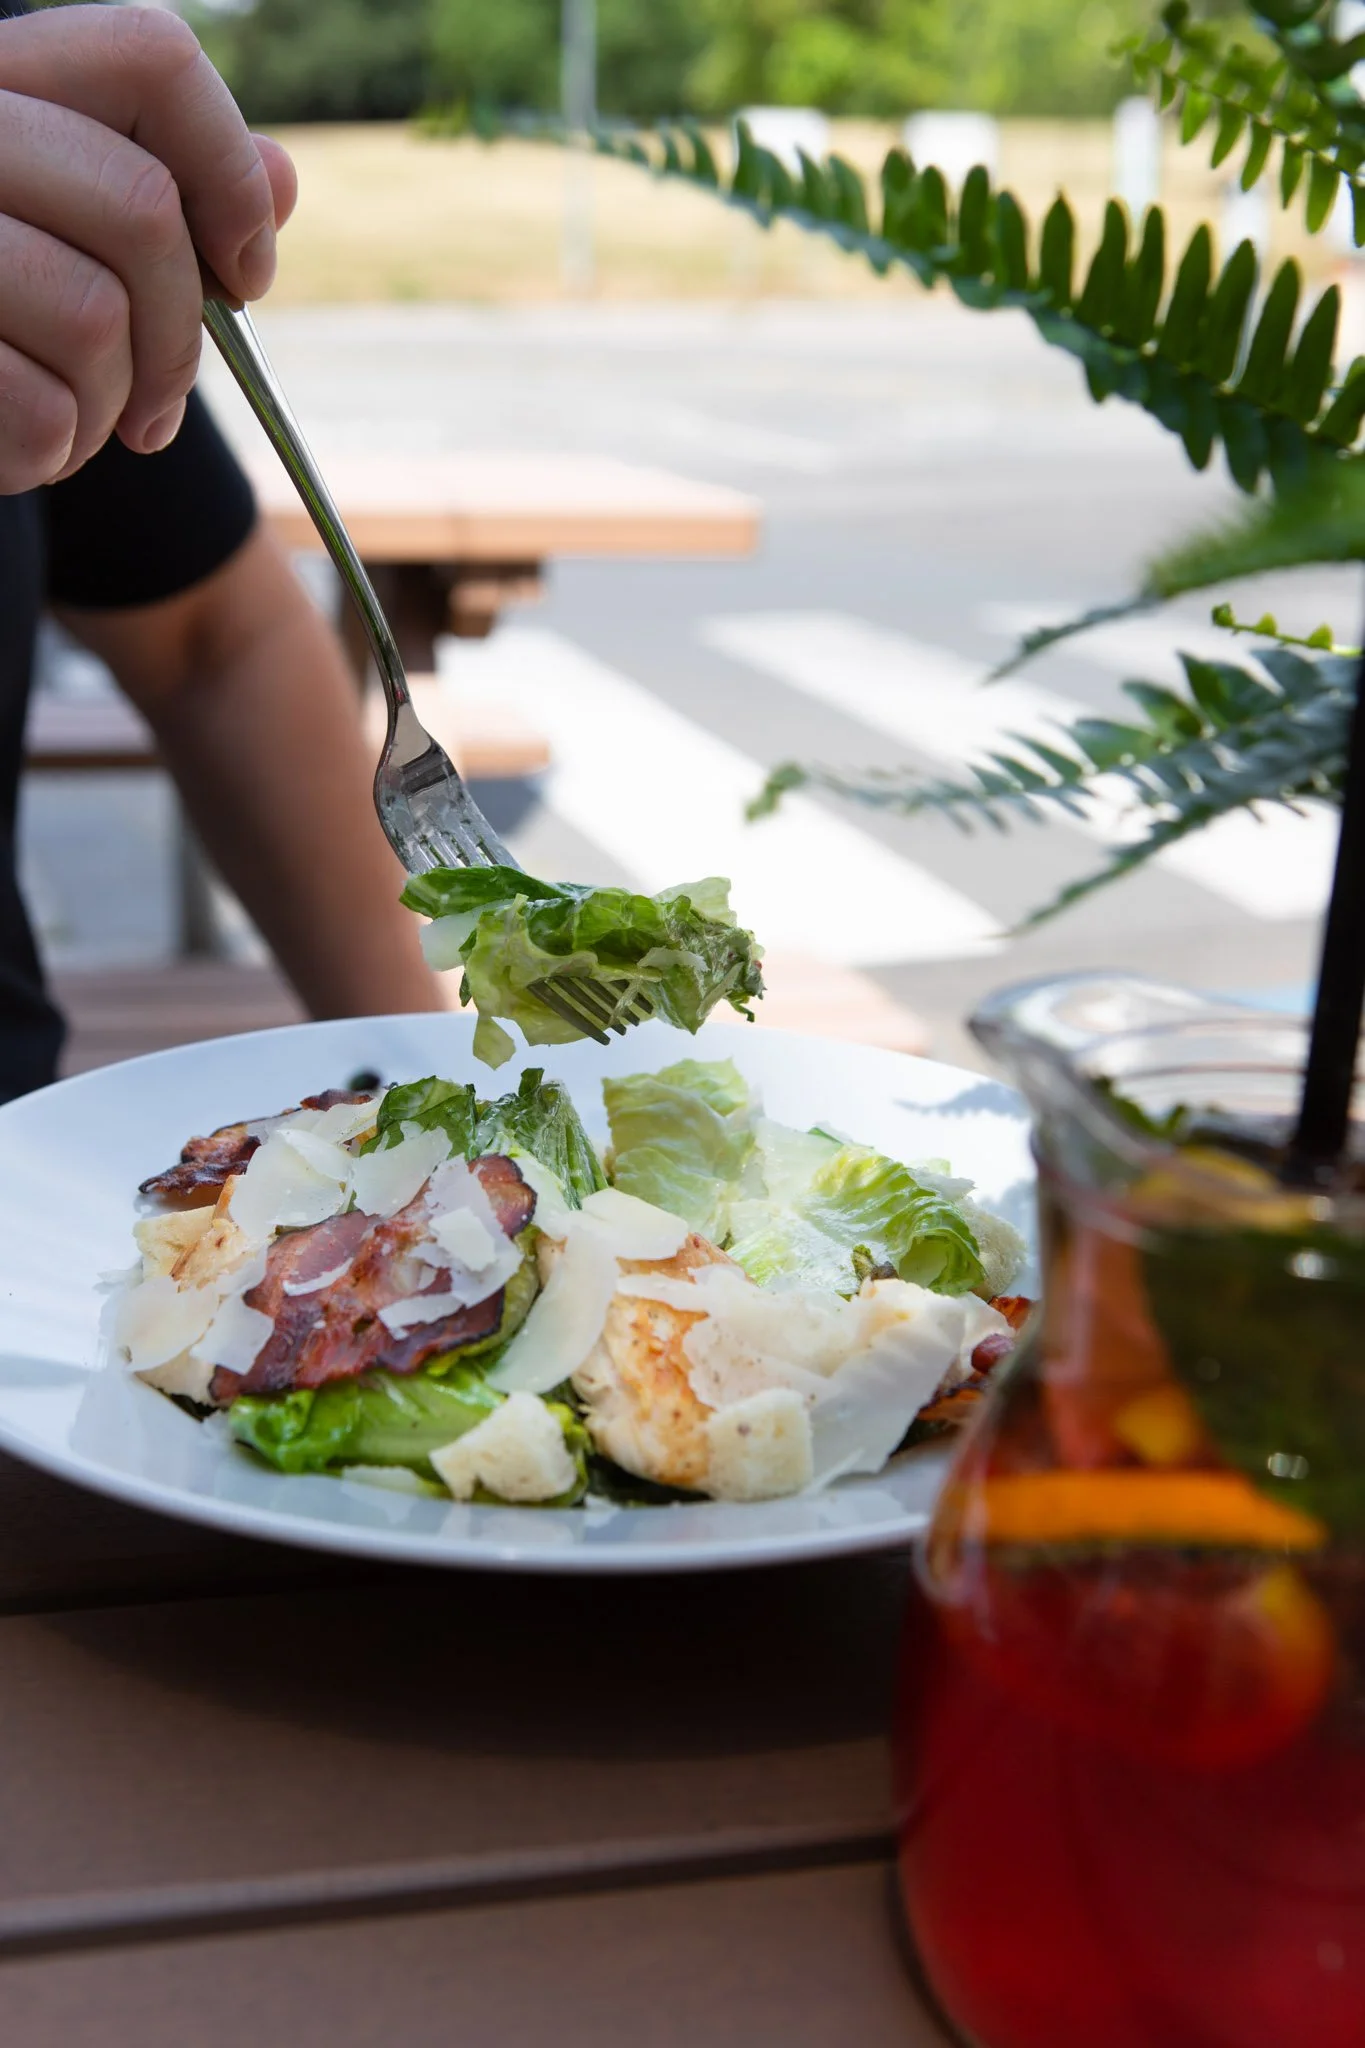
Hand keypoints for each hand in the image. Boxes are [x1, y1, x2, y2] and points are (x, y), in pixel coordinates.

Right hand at [0, 5, 295, 492]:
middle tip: (162, 402)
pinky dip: (57, 447)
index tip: (246, 274)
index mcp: (1, 78)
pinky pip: (41, 409)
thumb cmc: (6, 310)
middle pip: (141, 206)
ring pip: (95, 317)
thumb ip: (176, 198)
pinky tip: (33, 440)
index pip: (149, 59)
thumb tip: (280, 177)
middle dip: (180, 333)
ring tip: (82, 416)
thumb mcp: (76, 231)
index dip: (229, 172)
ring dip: (115, 400)